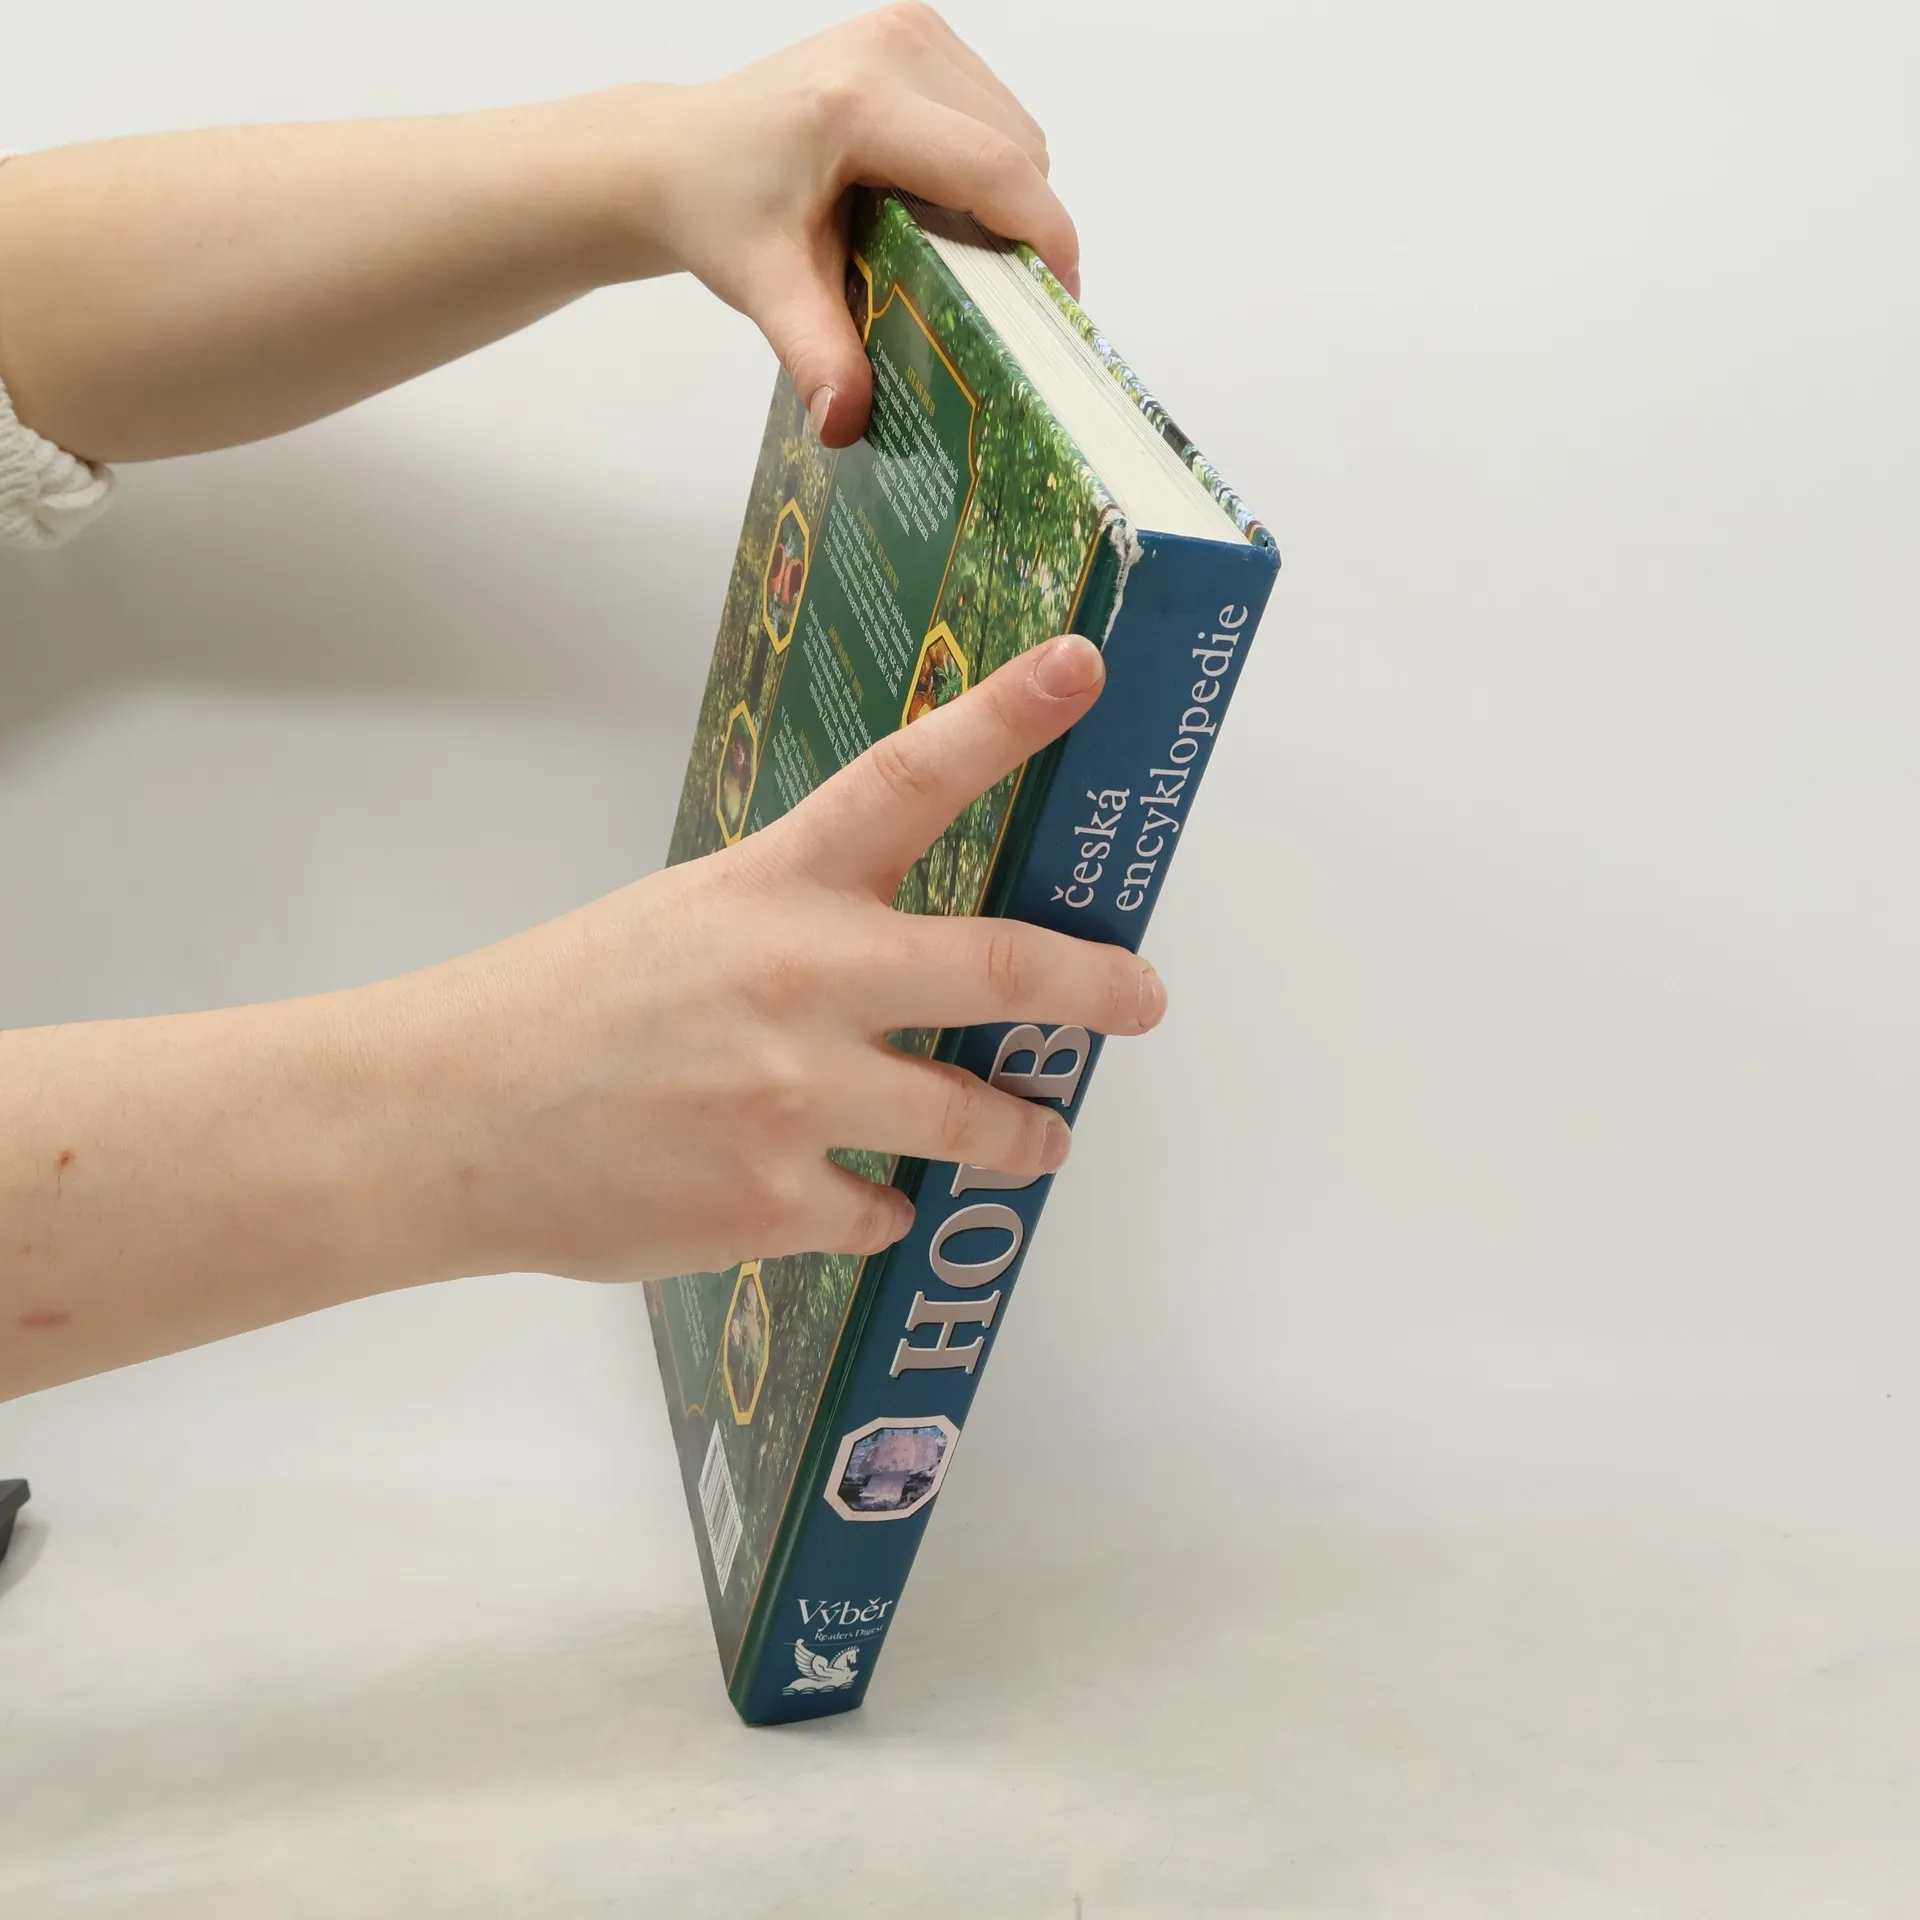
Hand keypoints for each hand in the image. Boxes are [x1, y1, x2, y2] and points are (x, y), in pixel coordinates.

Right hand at [390, 634, 1160, 1282]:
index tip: (1083, 667)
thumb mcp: (686, 919)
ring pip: (969, 1122)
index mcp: (774, 887)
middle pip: (1000, 970)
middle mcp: (803, 980)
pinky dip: (881, 1209)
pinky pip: (879, 1210)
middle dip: (1098, 989)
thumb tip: (894, 971)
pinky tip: (853, 1201)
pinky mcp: (775, 1202)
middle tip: (1143, 999)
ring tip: (1039, 1140)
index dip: (1004, 717)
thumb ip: (796, 926)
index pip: (907, 778)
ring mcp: (795, 1099)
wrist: (449, 1121)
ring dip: (1019, 1135)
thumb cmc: (561, 1006)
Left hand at [632, 4, 1077, 447]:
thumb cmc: (720, 211)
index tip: (1060, 304)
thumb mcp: (766, 288)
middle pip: (1017, 148)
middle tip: (994, 296)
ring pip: (1015, 127)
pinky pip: (992, 109)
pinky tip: (938, 205)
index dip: (1045, 236)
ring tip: (957, 250)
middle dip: (1022, 227)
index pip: (994, 167)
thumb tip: (847, 421)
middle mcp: (894, 46)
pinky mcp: (916, 31)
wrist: (678, 156)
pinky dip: (986, 165)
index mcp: (860, 102)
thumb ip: (817, 352)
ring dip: (1007, 196)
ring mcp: (909, 29)